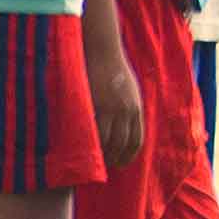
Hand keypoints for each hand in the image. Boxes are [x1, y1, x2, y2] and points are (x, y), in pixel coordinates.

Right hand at [88, 43, 144, 170]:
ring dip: (99, 154)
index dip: (128, 156)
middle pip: (121, 145)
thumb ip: (129, 108)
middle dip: (113, 159)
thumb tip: (125, 125)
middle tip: (103, 167)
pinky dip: (88, 142)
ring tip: (90, 161)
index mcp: (136, 109)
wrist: (103, 52)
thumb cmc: (114, 70)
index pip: (136, 141)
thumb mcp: (130, 91)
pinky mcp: (94, 105)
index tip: (120, 164)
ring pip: (106, 142)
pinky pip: (91, 130)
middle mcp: (126, 111)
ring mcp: (110, 109)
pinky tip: (81, 147)